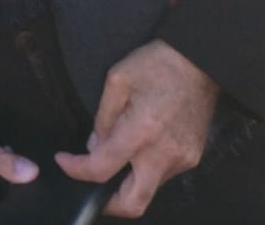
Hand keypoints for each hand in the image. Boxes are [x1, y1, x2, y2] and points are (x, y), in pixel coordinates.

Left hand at [54, 40, 217, 217]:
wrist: (200, 61)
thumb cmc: (157, 64)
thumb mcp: (117, 79)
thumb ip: (103, 117)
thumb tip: (93, 146)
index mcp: (141, 131)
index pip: (102, 168)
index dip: (76, 170)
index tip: (64, 161)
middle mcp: (163, 154)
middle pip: (133, 202)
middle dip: (108, 203)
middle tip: (91, 189)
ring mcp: (182, 159)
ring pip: (149, 188)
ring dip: (128, 181)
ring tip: (117, 156)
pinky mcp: (192, 158)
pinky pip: (164, 175)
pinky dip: (146, 169)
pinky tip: (141, 148)